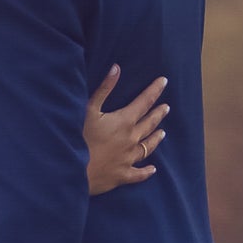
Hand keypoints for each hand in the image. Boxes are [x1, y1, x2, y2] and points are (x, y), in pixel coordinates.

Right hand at [84, 66, 166, 195]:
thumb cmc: (80, 137)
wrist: (75, 170)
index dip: (154, 91)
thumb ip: (104, 89)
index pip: (144, 102)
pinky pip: (139, 174)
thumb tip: (116, 68)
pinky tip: (153, 169)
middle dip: (158, 114)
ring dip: (156, 138)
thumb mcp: (89, 109)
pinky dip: (147, 171)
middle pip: (150, 124)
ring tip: (162, 132)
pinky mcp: (123, 175)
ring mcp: (128, 159)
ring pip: (148, 147)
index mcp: (124, 121)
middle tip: (166, 108)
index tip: (164, 82)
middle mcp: (131, 139)